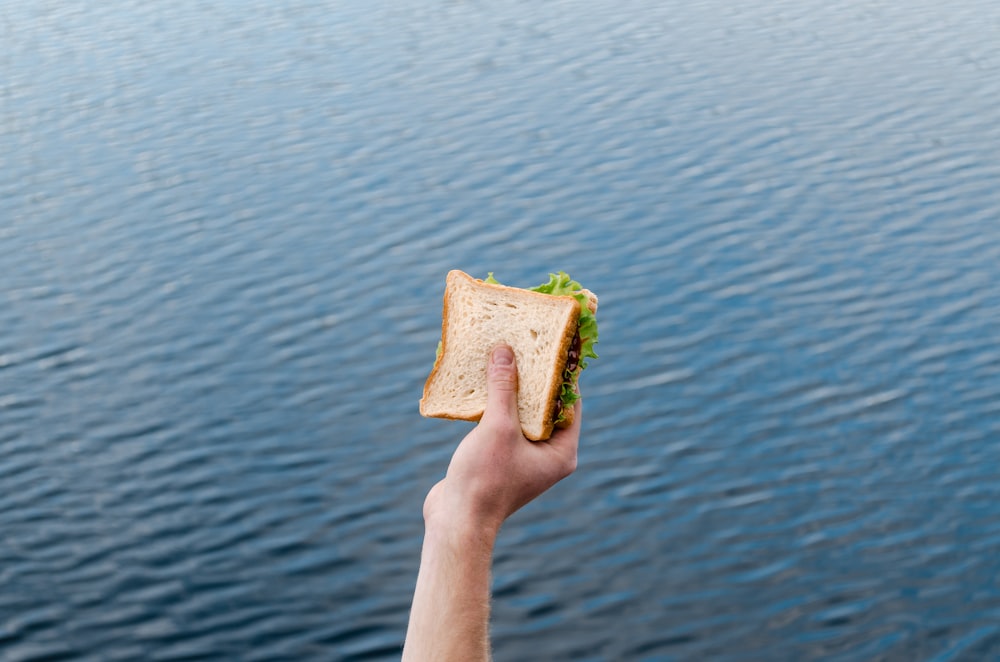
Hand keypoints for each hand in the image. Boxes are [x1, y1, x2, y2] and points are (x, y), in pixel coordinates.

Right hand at [423, 344, 580, 538]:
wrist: (455, 522)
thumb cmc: (484, 479)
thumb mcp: (497, 427)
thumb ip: (503, 388)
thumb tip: (506, 351)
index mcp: (561, 453)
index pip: (570, 404)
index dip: (562, 375)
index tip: (552, 347)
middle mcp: (547, 456)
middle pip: (545, 407)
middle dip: (532, 379)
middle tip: (523, 347)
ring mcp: (523, 459)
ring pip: (521, 415)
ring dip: (511, 391)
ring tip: (501, 359)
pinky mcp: (500, 459)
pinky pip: (503, 425)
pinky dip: (495, 405)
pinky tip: (481, 384)